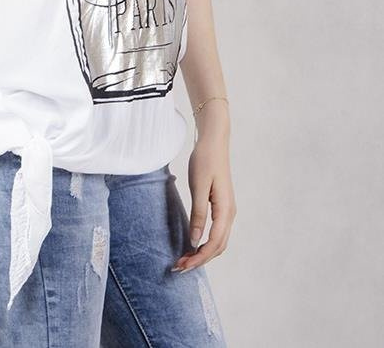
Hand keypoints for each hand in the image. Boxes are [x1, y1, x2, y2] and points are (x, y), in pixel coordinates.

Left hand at [172, 130, 235, 272]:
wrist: (214, 142)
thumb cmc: (205, 160)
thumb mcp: (198, 186)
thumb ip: (198, 214)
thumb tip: (195, 240)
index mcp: (225, 210)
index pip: (214, 243)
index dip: (199, 258)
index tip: (183, 265)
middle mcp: (230, 213)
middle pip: (218, 247)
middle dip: (200, 260)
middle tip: (179, 267)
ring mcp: (227, 210)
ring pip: (218, 242)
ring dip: (203, 253)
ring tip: (184, 258)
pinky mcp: (222, 206)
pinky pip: (217, 232)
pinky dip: (206, 243)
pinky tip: (193, 244)